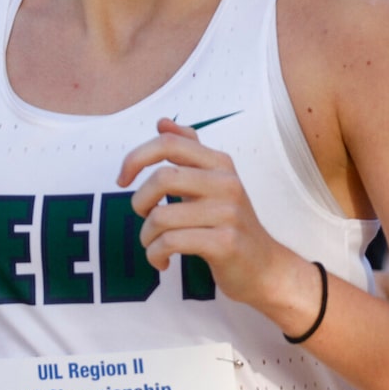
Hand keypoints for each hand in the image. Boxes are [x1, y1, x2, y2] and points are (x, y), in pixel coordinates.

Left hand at [121, 120, 302, 322]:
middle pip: (161, 178)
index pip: (169, 143)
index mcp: (220, 164)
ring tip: (155, 245)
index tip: (123, 178)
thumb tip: (163, 122)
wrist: (265, 267)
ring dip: (147, 236)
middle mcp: (227, 183)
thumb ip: (189, 151)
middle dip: (140, 202)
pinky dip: (155, 255)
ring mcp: (228, 213)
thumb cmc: (231, 224)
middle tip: (145, 217)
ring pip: (161, 216)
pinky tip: (162, 261)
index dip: (136, 157)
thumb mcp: (214, 182)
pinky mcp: (224, 243)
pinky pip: (170, 243)